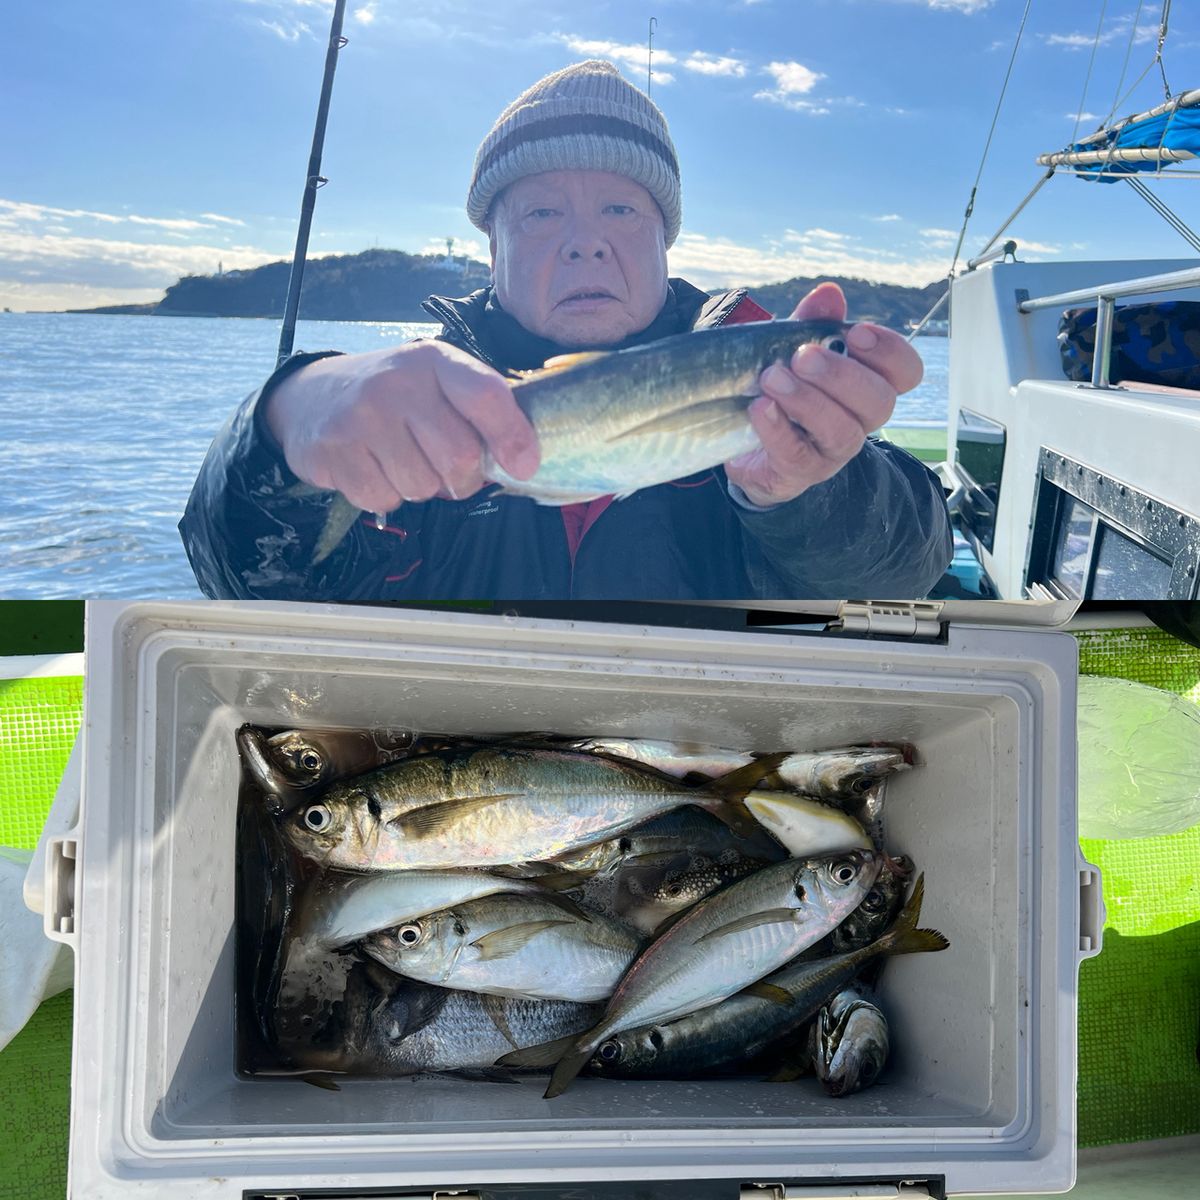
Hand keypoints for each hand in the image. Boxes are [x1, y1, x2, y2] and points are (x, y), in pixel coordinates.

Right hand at [265, 340, 539, 511]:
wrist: (312, 396)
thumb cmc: (396, 397)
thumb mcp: (438, 384)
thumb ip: (480, 411)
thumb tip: (521, 463)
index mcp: (434, 361)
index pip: (485, 396)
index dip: (513, 437)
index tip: (524, 466)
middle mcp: (396, 383)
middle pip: (459, 458)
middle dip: (463, 480)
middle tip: (450, 473)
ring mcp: (360, 417)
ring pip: (422, 486)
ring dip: (422, 489)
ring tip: (404, 462)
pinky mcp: (332, 451)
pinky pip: (383, 499)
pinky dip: (386, 497)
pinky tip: (374, 469)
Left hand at [725, 282, 923, 507]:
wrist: (748, 451)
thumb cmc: (780, 393)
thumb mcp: (790, 353)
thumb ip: (809, 325)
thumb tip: (828, 294)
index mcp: (867, 386)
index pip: (906, 372)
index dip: (890, 352)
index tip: (856, 332)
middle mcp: (859, 421)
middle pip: (879, 402)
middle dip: (842, 375)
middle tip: (803, 355)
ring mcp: (832, 452)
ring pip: (841, 431)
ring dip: (806, 401)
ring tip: (771, 377)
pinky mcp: (799, 473)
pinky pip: (797, 455)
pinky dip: (777, 428)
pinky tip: (759, 406)